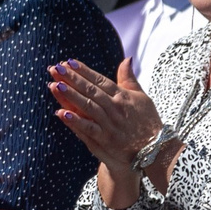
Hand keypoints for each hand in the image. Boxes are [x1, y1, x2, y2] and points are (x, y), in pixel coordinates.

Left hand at [47, 58, 162, 165]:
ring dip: (71, 96)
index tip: (69, 61)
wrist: (155, 150)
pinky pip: (88, 129)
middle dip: (72, 79)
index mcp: (122, 96)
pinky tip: (61, 113)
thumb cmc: (147, 121)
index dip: (84, 70)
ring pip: (88, 107)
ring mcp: (110, 124)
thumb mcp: (141, 97)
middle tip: (56, 68)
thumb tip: (126, 59)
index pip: (100, 80)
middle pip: (91, 91)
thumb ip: (129, 79)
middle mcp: (115, 108)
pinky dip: (75, 121)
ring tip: (56, 85)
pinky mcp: (106, 140)